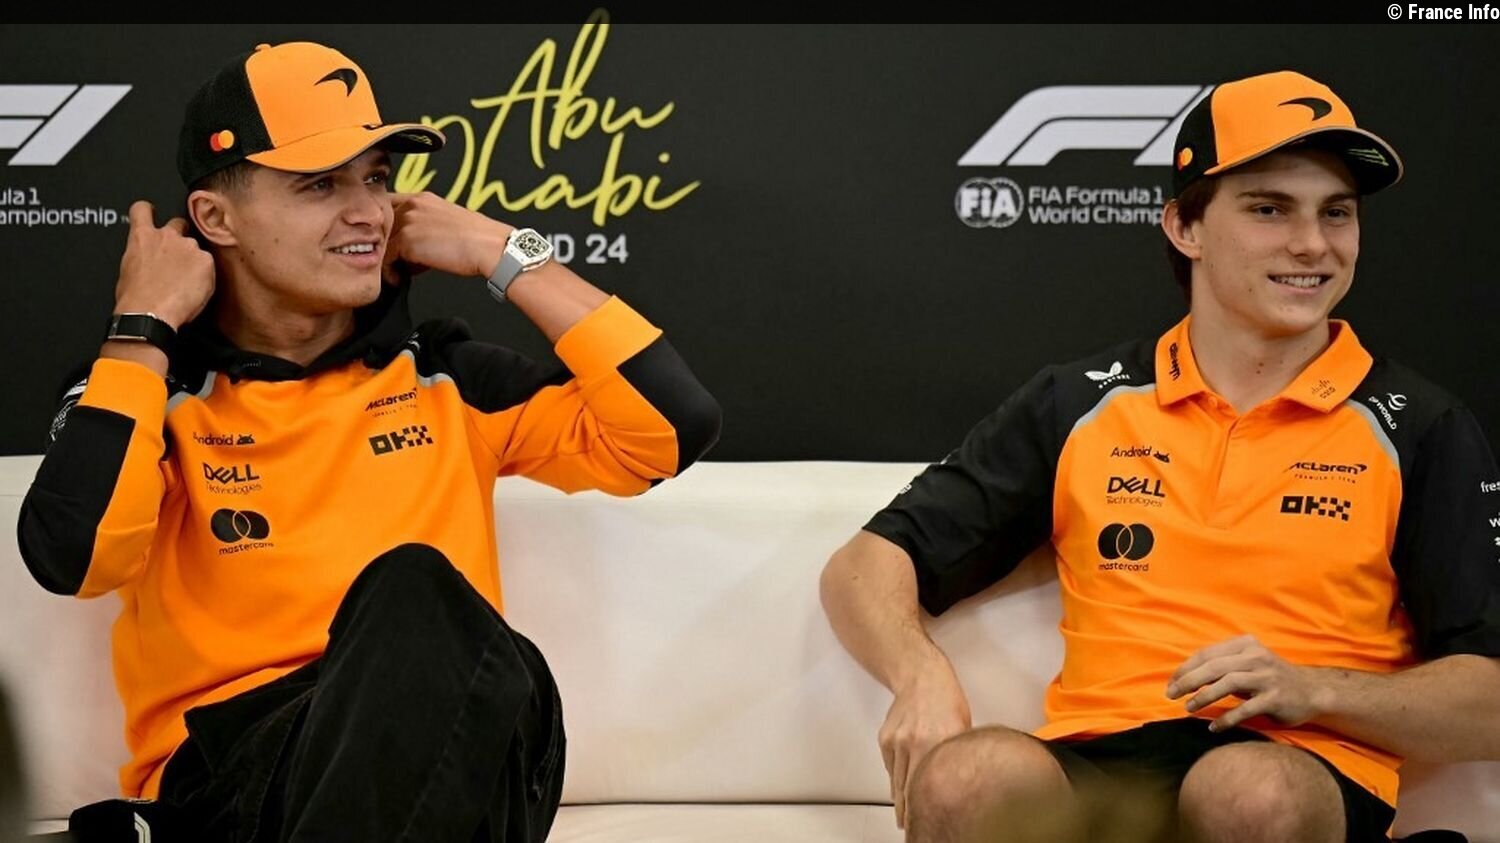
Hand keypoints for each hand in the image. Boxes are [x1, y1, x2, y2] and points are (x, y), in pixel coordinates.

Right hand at [113, 201, 214, 328]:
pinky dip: (205, 274)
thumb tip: (147, 259)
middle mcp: (166, 236)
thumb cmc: (136, 298)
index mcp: (142, 237)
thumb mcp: (129, 268)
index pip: (142, 210)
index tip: (150, 211)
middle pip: (178, 223)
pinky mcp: (206, 261)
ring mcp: (189, 247)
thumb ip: (142, 254)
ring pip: (196, 248)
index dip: (147, 210)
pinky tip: (195, 288)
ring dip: (193, 259)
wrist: (150, 313)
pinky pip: (208, 265)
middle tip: (178, 256)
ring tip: (186, 281)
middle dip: (180, 235)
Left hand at [385, 192, 511, 282]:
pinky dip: (390, 271)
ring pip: (382, 243)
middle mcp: (412, 205)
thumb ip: (425, 227)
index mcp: (423, 198)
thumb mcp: (448, 224)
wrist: (489, 248)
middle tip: (394, 262)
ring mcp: (408, 221)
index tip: (388, 243)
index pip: (389, 206)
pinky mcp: (407, 240)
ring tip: (399, 272)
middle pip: (381, 226)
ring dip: (388, 259)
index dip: (386, 227)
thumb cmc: (478, 241)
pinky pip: (386, 258)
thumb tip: (412, 248)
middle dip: (386, 245)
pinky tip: (401, 278)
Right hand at [879, 661, 971, 828]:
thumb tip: (961, 783)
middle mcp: (914, 743)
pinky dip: (896, 778)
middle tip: (912, 828)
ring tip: (906, 816)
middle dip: (910, 812)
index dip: (924, 810)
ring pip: (897, 781)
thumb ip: (956, 756)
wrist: (920, 676)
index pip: (927, 787)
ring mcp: (896, 742)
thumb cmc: (947, 701)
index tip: (923, 826)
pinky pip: (891, 767)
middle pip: (908, 790)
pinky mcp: (885, 740)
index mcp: (938, 742)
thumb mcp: (963, 729)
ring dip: (901, 799)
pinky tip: (902, 787)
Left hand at [1167, 634, 1326, 732]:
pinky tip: (1214, 728)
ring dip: (1204, 697)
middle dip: (1188, 681)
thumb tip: (1185, 677)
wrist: (1312, 692)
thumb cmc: (1270, 678)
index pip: (1207, 654)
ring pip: (1227, 684)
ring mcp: (1267, 677)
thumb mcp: (1246, 665)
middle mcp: (1256, 657)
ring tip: (1189, 708)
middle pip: (1214, 667)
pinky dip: (1227, 719)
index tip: (1171, 683)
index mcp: (1245, 645)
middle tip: (1171, 695)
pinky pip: (1245, 709)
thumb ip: (1221, 666)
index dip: (1186, 668)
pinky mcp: (1275, 698)